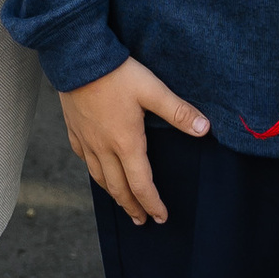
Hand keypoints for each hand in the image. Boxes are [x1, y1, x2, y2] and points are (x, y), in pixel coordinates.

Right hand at [60, 57, 209, 224]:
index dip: (153, 203)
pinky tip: (97, 170)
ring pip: (99, 178)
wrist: (77, 57)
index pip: (141, 184)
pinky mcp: (74, 129)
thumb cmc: (116, 73)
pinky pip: (83, 159)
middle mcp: (104, 148)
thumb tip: (204, 128)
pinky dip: (94, 172)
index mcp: (126, 143)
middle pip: (118, 189)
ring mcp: (86, 141)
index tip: (161, 217)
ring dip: (113, 195)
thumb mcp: (152, 89)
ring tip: (122, 203)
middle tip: (142, 220)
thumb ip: (178, 111)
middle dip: (132, 207)